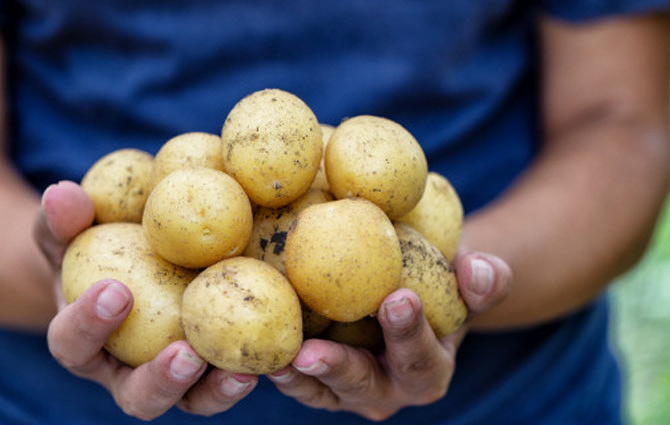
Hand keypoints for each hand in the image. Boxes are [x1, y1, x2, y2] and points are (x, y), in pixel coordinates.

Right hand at [33, 181, 258, 419]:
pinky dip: (249, 370)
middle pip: (137, 397)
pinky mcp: (210, 371)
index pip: (71, 343)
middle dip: (160, 381)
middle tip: (185, 355)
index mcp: (81, 341)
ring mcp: (171, 378)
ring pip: (190, 401)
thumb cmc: (95, 244)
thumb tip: (61, 193)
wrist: (129, 264)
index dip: (88, 326)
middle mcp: (124, 372)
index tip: (116, 290)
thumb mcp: (74, 230)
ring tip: (240, 371)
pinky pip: (229, 379)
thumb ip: (64, 219)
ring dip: (214, 391)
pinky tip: (278, 353)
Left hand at [267, 247, 511, 420]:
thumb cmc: (440, 284)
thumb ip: (485, 279)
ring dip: (295, 377)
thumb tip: (478, 269)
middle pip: (362, 384)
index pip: (420, 356)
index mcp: (428, 370)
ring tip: (273, 358)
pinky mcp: (316, 382)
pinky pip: (295, 379)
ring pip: (320, 391)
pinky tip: (254, 347)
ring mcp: (347, 391)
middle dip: (338, 368)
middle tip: (311, 352)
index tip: (398, 298)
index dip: (410, 332)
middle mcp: (387, 390)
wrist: (406, 296)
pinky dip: (275, 366)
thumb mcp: (468, 280)